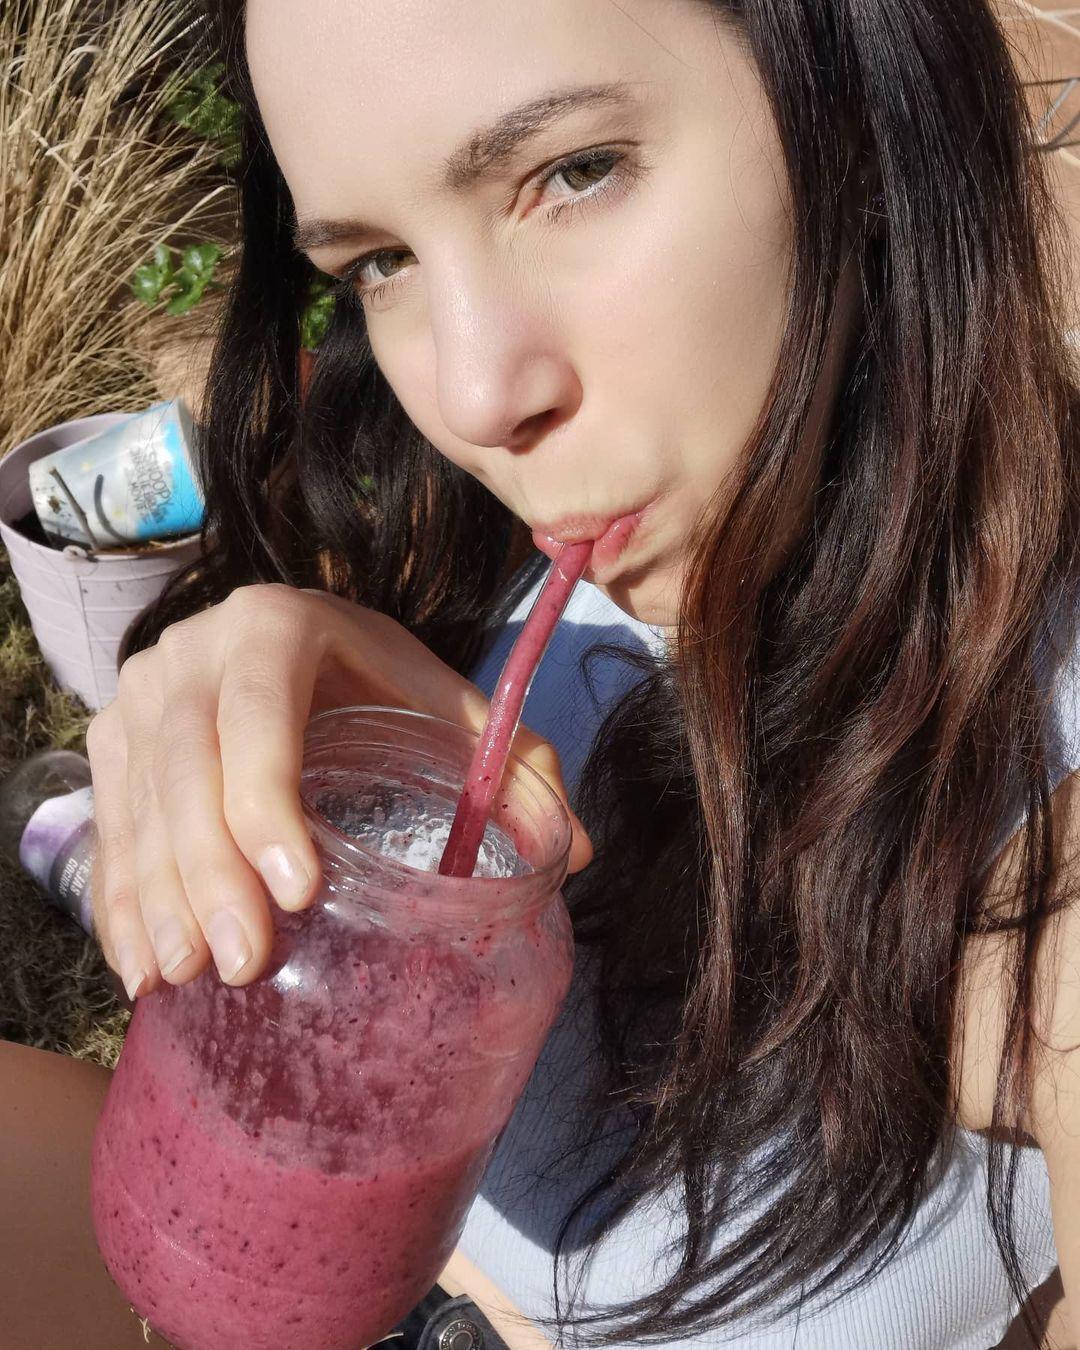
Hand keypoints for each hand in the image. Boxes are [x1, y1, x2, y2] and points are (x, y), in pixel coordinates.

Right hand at [86, 583, 590, 1000]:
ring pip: (139, 804)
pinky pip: (109, 827)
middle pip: (186, 768)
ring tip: (186, 976)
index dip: (266, 800)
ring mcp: (138, 698)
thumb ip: (513, 763)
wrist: (281, 638)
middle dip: (210, 873)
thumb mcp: (440, 702)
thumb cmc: (371, 678)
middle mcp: (190, 653)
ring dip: (158, 898)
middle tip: (243, 963)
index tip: (298, 889)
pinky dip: (122, 900)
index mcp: (274, 627)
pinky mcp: (109, 744)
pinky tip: (144, 965)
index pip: (257, 714)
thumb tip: (580, 852)